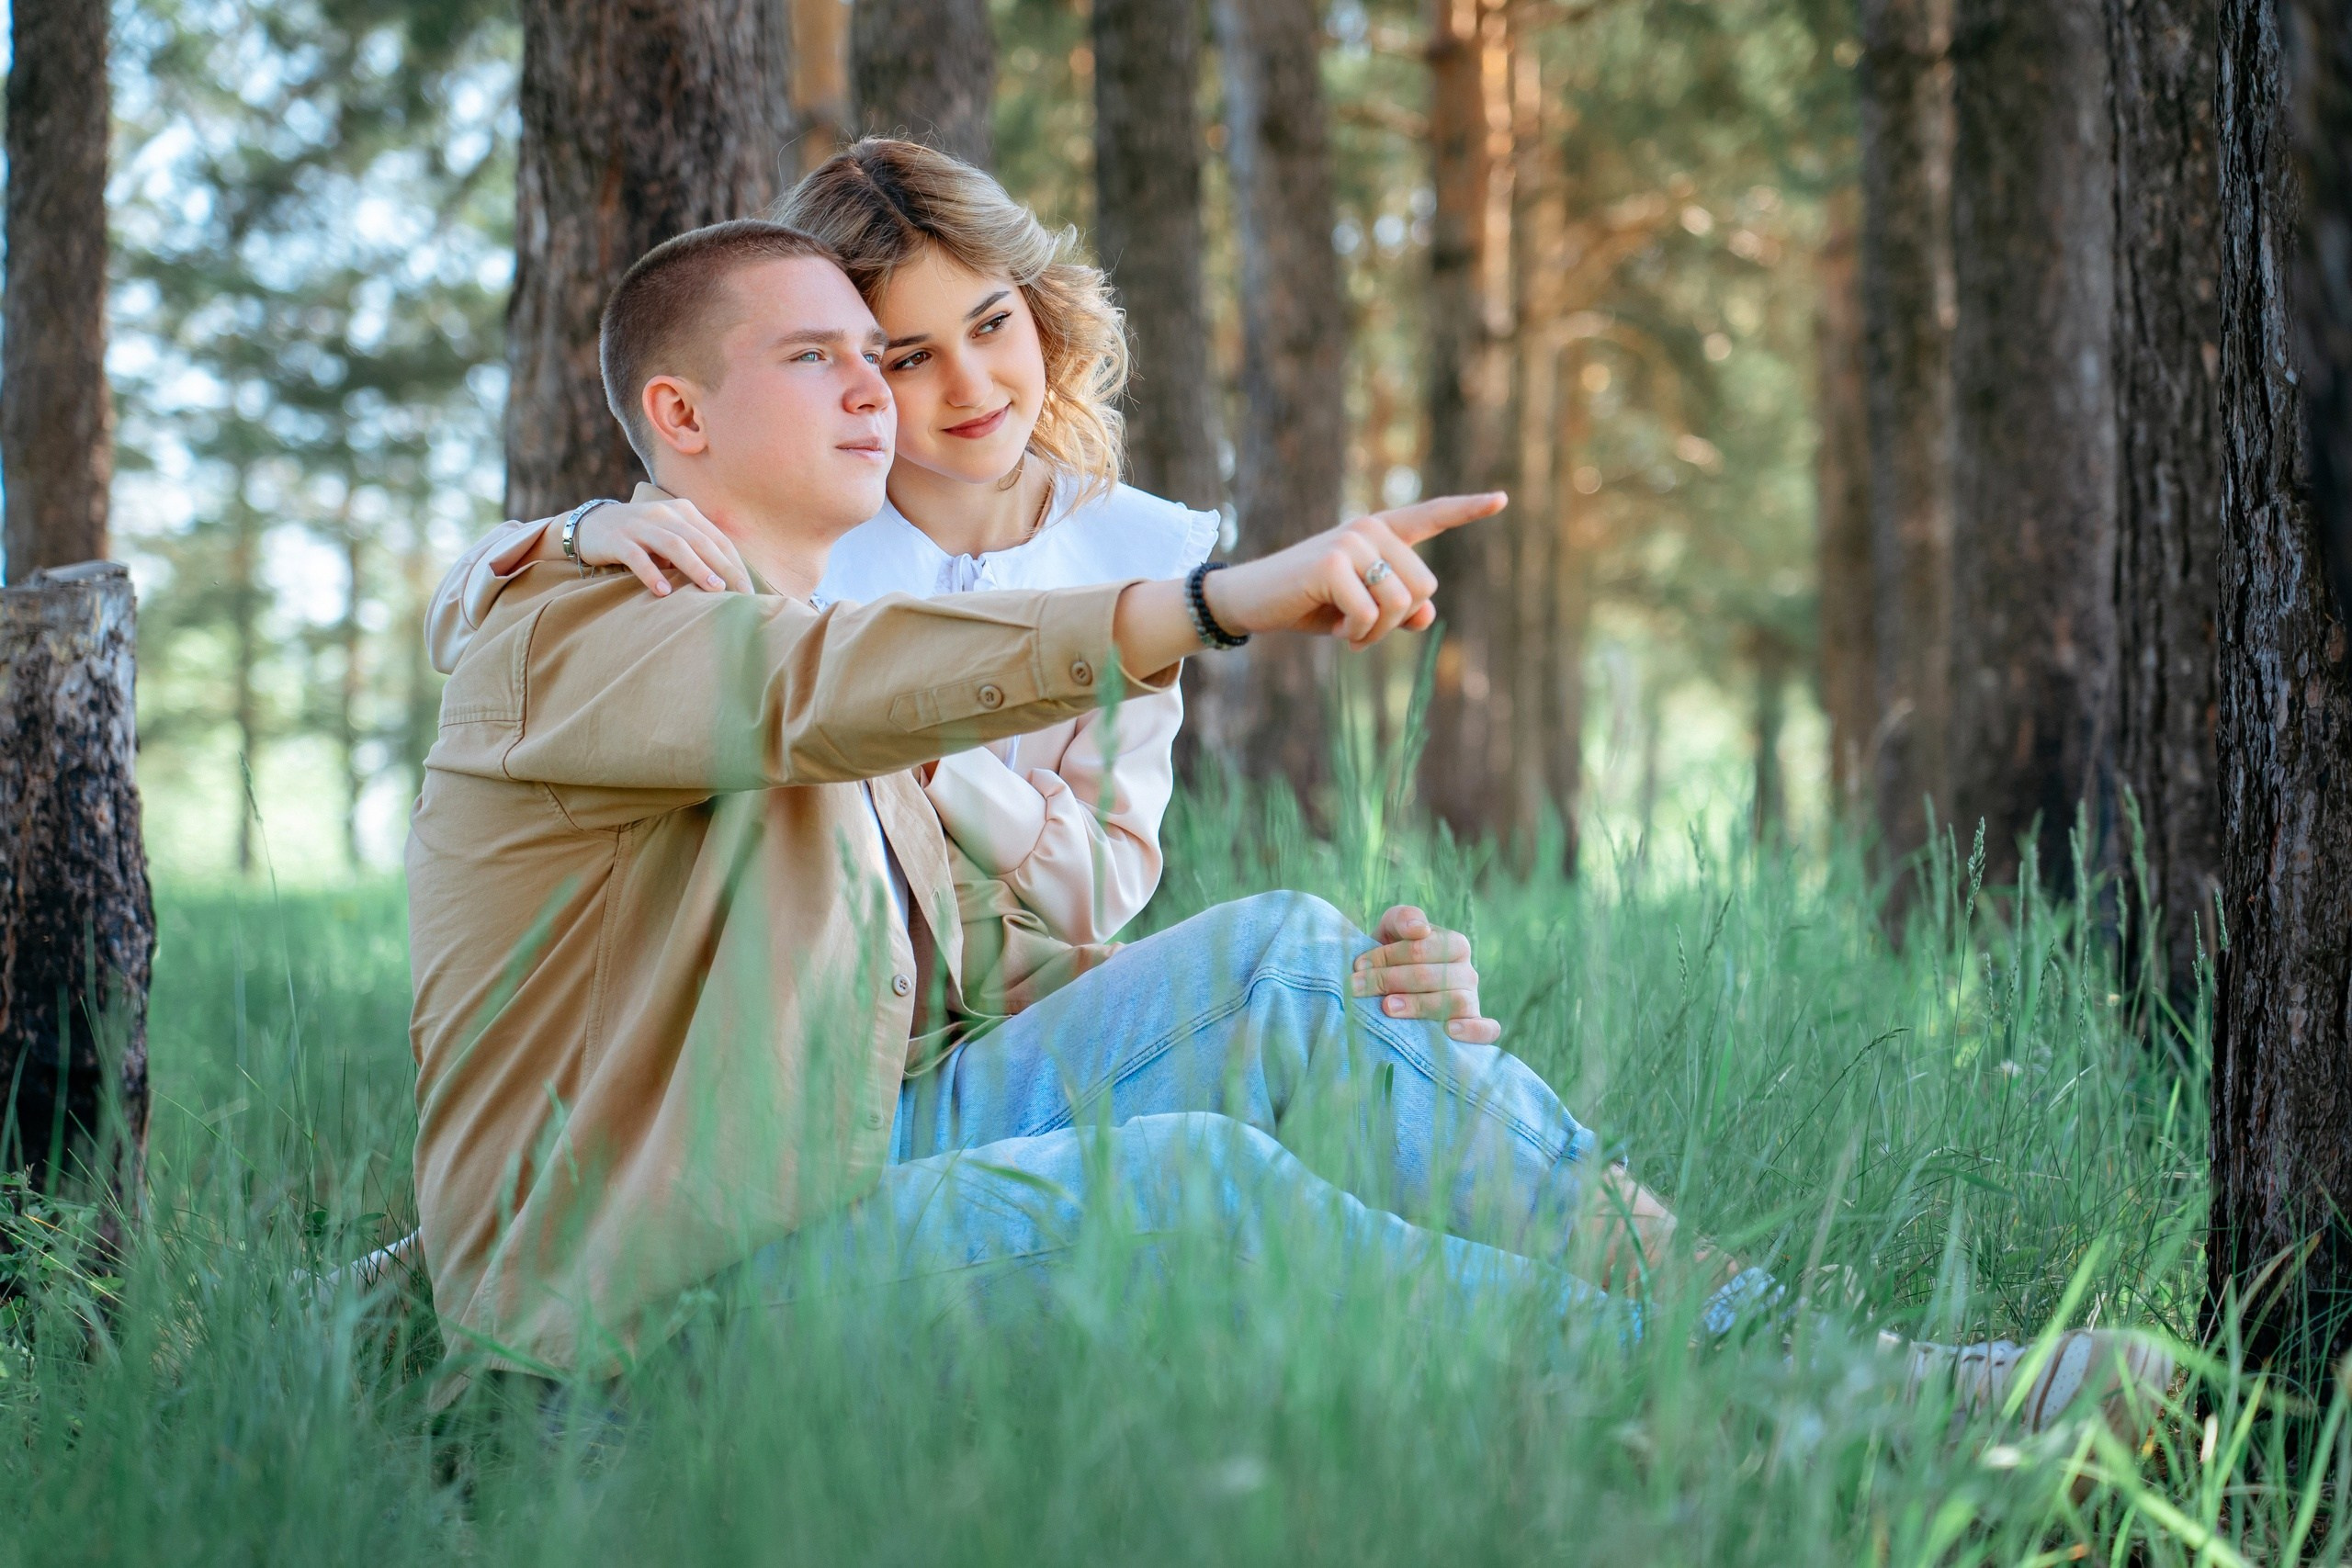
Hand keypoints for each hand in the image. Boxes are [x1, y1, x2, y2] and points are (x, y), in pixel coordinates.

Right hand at [533, 496, 753, 597]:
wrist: (591, 524)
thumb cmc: (641, 537)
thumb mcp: (671, 536)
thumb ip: (696, 549)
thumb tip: (730, 580)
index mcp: (683, 511)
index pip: (716, 539)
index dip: (735, 563)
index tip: (749, 589)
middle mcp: (664, 514)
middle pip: (701, 541)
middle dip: (724, 568)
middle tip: (741, 593)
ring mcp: (640, 525)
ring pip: (674, 545)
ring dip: (696, 568)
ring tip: (713, 589)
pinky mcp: (617, 539)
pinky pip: (637, 557)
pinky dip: (652, 574)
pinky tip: (664, 592)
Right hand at [1204, 493, 1507, 650]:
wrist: (1251, 600)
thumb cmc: (1310, 604)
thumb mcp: (1362, 610)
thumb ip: (1400, 609)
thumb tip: (1427, 614)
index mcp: (1381, 533)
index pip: (1431, 516)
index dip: (1468, 510)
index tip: (1502, 499)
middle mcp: (1370, 529)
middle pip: (1423, 587)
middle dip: (1395, 621)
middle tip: (1360, 626)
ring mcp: (1351, 541)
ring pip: (1400, 603)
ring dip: (1376, 631)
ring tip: (1347, 628)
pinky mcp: (1332, 561)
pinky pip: (1370, 614)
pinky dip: (1356, 634)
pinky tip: (1335, 628)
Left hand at [1347, 904, 1499, 1043]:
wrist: (1392, 992)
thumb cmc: (1392, 958)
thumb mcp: (1391, 930)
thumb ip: (1402, 918)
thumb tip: (1419, 929)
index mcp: (1453, 944)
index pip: (1421, 948)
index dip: (1387, 956)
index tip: (1358, 966)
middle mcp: (1468, 971)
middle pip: (1434, 975)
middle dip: (1391, 980)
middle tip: (1357, 988)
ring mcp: (1473, 1000)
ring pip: (1456, 1001)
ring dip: (1420, 1005)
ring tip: (1387, 1008)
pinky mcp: (1476, 1026)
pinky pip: (1487, 1029)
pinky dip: (1473, 1029)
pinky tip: (1449, 1030)